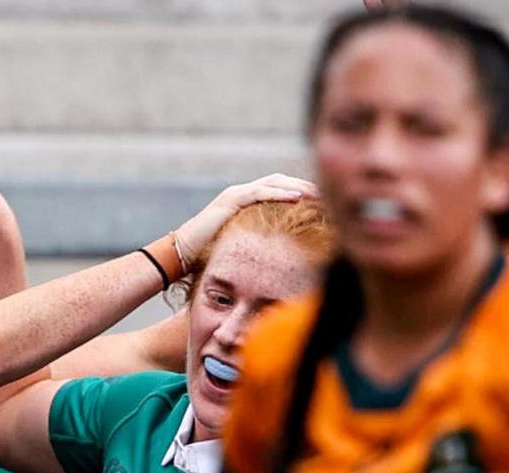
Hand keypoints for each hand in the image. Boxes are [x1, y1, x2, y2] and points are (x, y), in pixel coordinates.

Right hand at [171, 175, 316, 270]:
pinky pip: (261, 192)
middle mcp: (241, 192)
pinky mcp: (231, 200)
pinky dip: (281, 193)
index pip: (277, 189)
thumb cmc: (208, 254)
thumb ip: (256, 240)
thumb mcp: (240, 244)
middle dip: (303, 184)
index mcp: (245, 200)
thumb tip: (277, 253)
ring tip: (318, 193)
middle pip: (279, 180)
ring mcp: (235, 194)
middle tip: (326, 192)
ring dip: (297, 186)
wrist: (182, 253)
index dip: (300, 190)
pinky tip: (298, 198)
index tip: (321, 199)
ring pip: (273, 182)